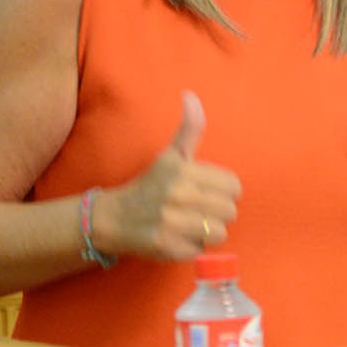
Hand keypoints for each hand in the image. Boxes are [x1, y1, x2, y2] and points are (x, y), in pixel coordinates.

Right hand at [99, 91, 240, 261]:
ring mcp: (172, 222)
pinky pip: (200, 250)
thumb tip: (191, 95)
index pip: (233, 187)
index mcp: (183, 171)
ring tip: (188, 225)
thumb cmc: (149, 186)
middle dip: (216, 213)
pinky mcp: (167, 247)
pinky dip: (191, 247)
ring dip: (206, 232)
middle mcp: (178, 195)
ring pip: (219, 233)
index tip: (207, 193)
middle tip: (196, 211)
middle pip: (229, 211)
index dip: (224, 192)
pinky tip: (176, 238)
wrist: (113, 218)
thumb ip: (189, 129)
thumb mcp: (170, 156)